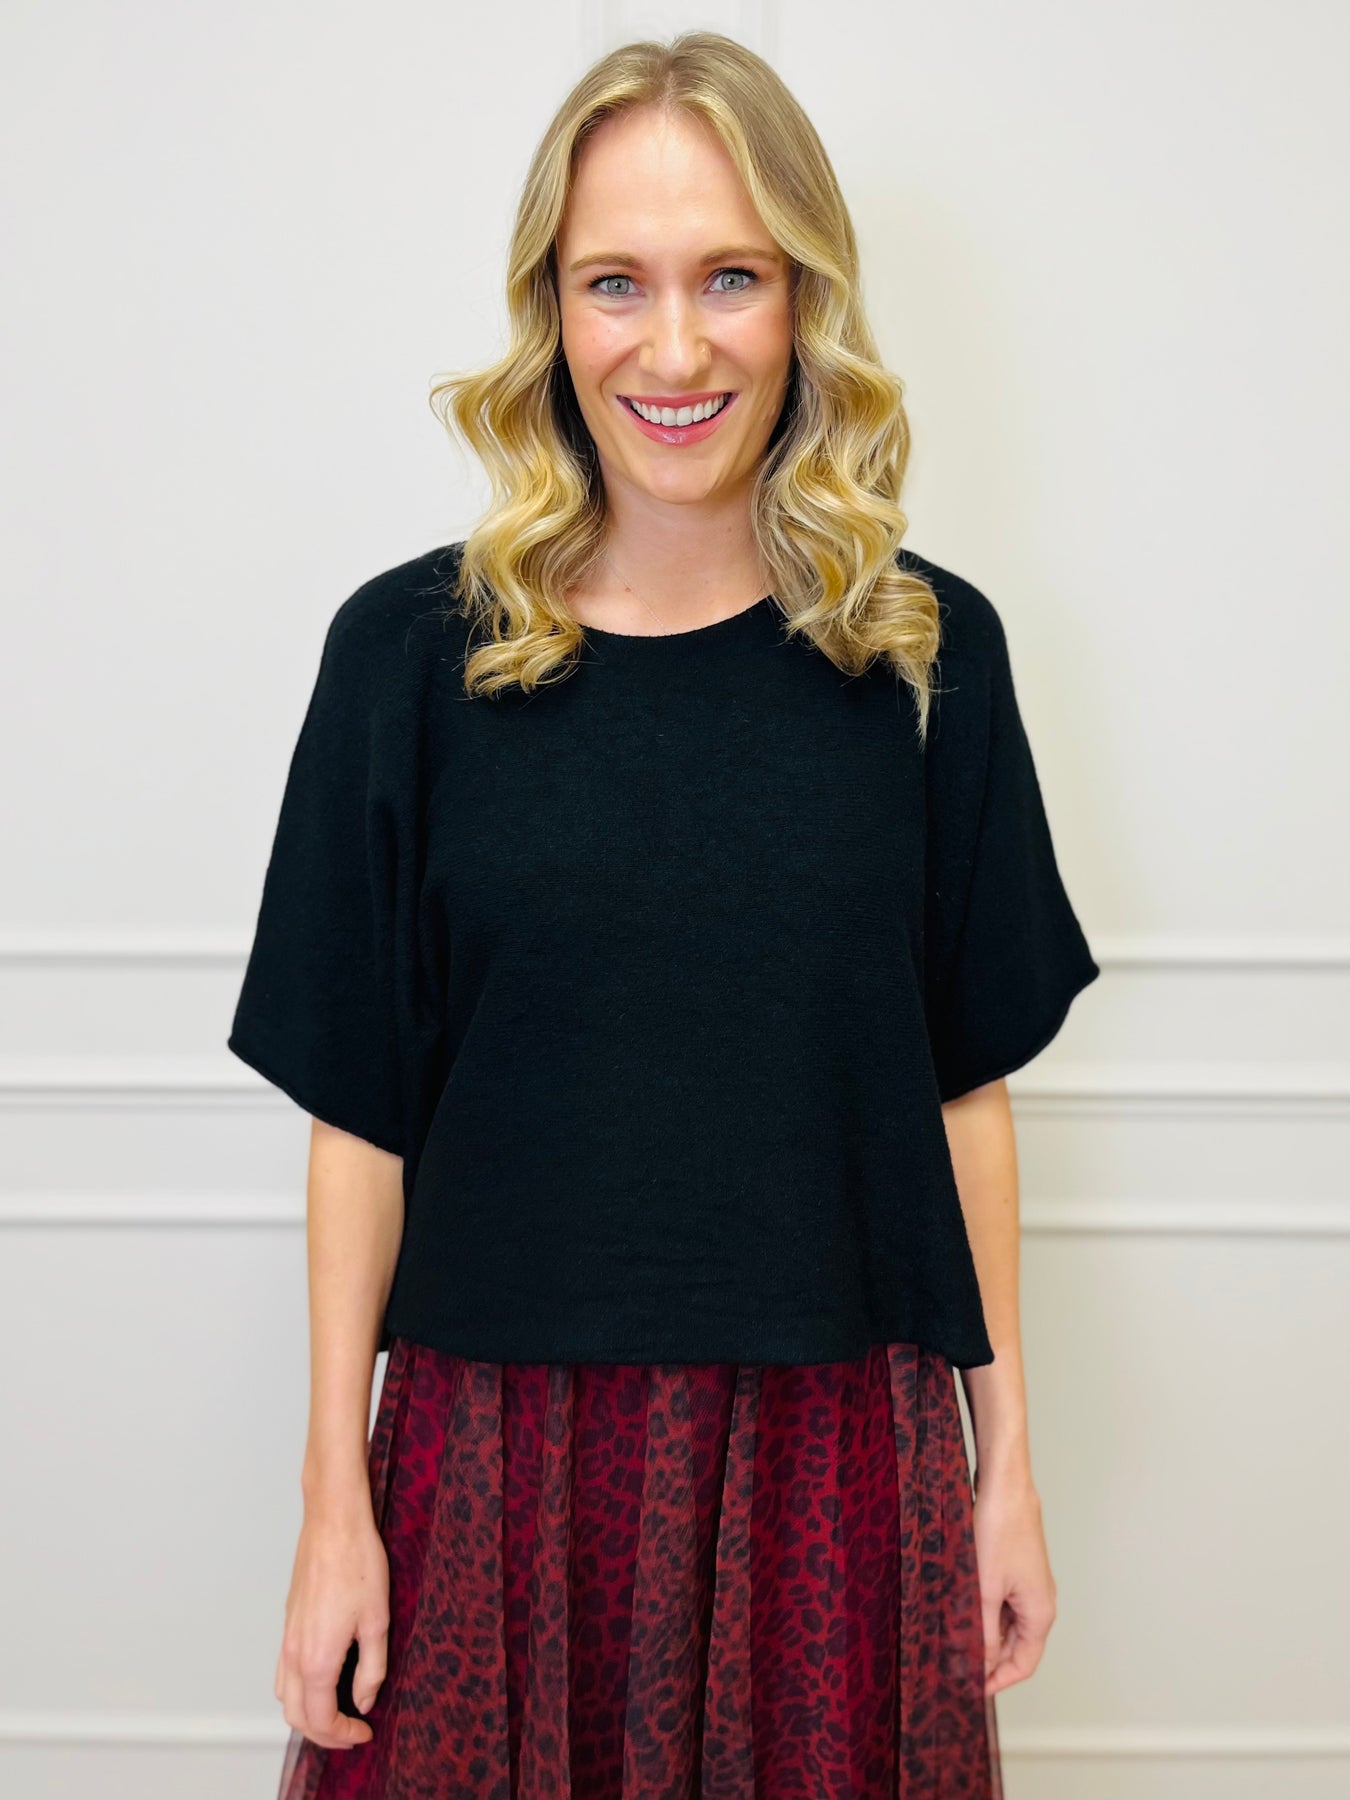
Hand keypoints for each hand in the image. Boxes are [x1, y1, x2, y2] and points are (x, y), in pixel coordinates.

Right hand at [275, 1501, 389, 1747]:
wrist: (333, 1524)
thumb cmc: (358, 1565)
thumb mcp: (377, 1621)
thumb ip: (371, 1669)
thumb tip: (363, 1701)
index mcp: (317, 1659)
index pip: (320, 1719)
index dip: (343, 1735)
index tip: (365, 1733)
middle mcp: (294, 1653)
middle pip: (296, 1716)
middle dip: (322, 1734)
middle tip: (351, 1732)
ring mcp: (287, 1637)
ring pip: (284, 1695)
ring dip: (306, 1714)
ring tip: (338, 1712)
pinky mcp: (288, 1622)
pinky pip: (284, 1671)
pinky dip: (298, 1690)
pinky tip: (323, 1680)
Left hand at [971, 1464, 1056, 1695]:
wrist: (1006, 1486)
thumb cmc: (999, 1532)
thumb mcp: (985, 1590)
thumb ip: (984, 1632)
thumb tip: (980, 1664)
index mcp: (1040, 1614)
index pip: (1023, 1665)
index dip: (998, 1681)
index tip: (971, 1689)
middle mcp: (1040, 1603)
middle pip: (1017, 1647)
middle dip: (989, 1661)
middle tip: (957, 1668)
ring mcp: (1029, 1585)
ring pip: (1008, 1625)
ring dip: (985, 1636)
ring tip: (954, 1643)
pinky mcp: (1016, 1569)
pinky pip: (1003, 1603)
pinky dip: (985, 1614)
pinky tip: (960, 1612)